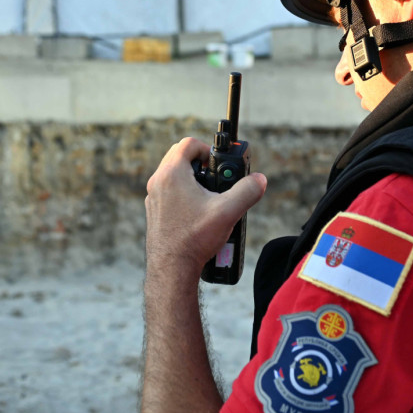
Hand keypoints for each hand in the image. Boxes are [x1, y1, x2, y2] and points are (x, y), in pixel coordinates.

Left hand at [145, 137, 266, 275]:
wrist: (171, 269)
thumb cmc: (194, 239)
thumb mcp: (228, 211)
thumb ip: (247, 191)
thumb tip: (259, 180)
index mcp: (172, 174)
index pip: (189, 143)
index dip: (208, 149)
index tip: (219, 165)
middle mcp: (158, 181)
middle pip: (180, 156)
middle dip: (202, 164)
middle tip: (217, 179)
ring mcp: (153, 197)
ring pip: (174, 175)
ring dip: (193, 179)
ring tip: (210, 198)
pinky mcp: (154, 211)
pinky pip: (169, 192)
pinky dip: (184, 194)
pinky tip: (198, 214)